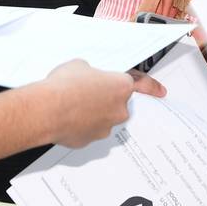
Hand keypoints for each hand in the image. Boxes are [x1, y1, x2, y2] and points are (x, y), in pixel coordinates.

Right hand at [35, 61, 165, 148]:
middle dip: (105, 98)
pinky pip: (88, 130)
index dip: (151, 87)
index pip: (142, 84)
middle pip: (117, 102)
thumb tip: (89, 79)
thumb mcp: (79, 65)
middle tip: (86, 91)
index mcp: (121, 86)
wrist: (46, 110)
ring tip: (70, 104)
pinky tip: (67, 117)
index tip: (160, 92)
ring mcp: (105, 127)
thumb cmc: (63, 87)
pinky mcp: (90, 140)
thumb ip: (92, 73)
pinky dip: (80, 125)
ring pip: (102, 117)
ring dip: (92, 112)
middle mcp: (118, 109)